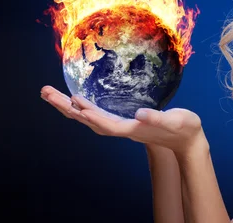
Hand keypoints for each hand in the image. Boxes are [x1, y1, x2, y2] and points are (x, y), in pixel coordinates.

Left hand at [40, 85, 206, 157]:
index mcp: (133, 128)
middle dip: (66, 107)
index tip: (74, 102)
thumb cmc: (183, 129)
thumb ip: (157, 118)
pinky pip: (96, 115)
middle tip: (45, 92)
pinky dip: (83, 108)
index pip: (106, 123)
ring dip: (68, 107)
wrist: (187, 140)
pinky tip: (76, 101)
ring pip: (89, 117)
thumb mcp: (174, 121)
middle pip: (88, 120)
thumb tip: (140, 114)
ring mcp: (121, 125)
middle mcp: (122, 128)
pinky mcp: (124, 121)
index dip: (91, 114)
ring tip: (50, 94)